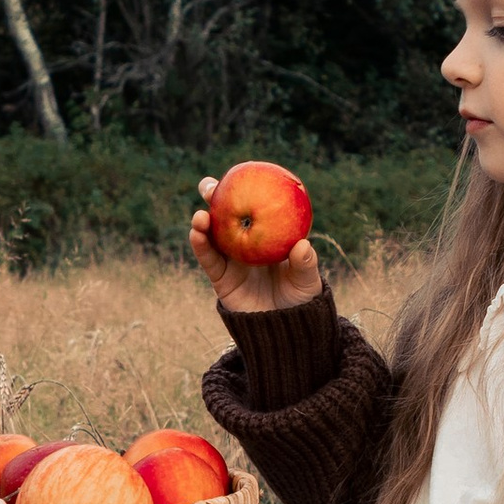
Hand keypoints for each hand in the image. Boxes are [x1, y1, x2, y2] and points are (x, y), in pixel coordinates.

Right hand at [188, 175, 322, 315]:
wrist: (285, 329)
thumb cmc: (299, 299)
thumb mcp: (307, 281)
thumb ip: (305, 264)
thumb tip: (302, 246)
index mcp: (266, 236)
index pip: (253, 208)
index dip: (244, 191)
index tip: (240, 174)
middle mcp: (245, 243)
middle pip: (226, 215)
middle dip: (215, 198)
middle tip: (209, 185)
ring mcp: (231, 259)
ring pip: (212, 235)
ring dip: (203, 222)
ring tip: (200, 215)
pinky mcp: (221, 278)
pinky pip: (208, 259)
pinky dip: (200, 245)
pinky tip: (196, 233)